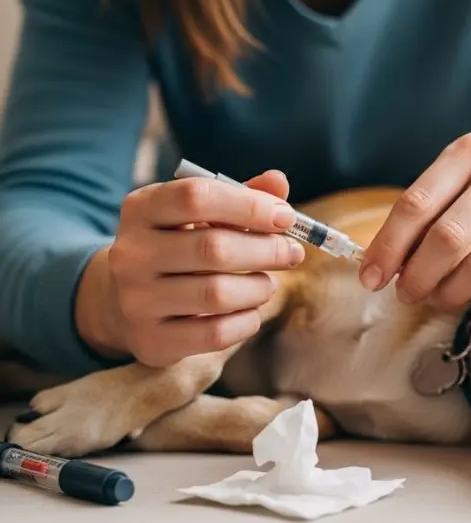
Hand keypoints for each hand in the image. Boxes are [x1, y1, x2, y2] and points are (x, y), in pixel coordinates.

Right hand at [76, 170, 304, 366]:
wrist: (127, 302)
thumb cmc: (179, 247)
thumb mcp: (200, 214)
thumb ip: (241, 196)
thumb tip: (278, 182)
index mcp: (141, 209)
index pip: (197, 196)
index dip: (250, 205)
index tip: (285, 217)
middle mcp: (131, 253)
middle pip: (214, 248)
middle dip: (267, 250)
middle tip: (292, 253)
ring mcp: (137, 300)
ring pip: (218, 294)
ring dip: (259, 287)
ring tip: (267, 283)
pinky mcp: (151, 340)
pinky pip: (217, 333)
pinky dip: (247, 320)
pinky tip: (250, 309)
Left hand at [359, 133, 470, 307]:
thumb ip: (433, 206)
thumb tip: (389, 261)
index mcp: (469, 153)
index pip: (415, 205)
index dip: (387, 247)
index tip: (371, 277)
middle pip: (445, 240)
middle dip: (416, 277)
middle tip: (406, 294)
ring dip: (449, 293)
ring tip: (438, 297)